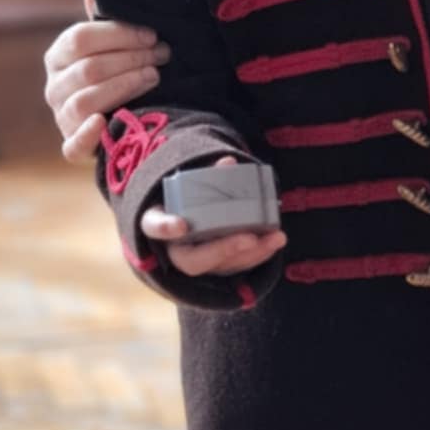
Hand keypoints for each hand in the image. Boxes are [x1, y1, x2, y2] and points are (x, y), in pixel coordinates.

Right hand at [44, 0, 170, 162]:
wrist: (122, 120)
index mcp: (58, 56)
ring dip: (125, 86)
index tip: (152, 35)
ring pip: (87, 100)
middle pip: (89, 68)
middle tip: (162, 55)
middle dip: (131, 59)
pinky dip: (88, 134)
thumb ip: (104, 22)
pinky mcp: (72, 147)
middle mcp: (54, 87)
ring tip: (154, 76)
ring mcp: (62, 118)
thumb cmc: (118, 72)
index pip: (80, 39)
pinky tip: (105, 121)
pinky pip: (72, 145)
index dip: (119, 35)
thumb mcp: (112, 46)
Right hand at [139, 158, 285, 277]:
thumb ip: (205, 174)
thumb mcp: (187, 184)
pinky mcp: (217, 267)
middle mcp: (175, 250)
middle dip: (224, 249)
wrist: (182, 219)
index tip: (180, 225)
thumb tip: (229, 163)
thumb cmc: (185, 199)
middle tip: (249, 238)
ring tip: (275, 237)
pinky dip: (258, 255)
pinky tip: (274, 242)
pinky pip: (236, 267)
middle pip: (195, 260)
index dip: (165, 227)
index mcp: (158, 224)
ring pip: (221, 266)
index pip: (154, 227)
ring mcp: (197, 262)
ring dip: (251, 254)